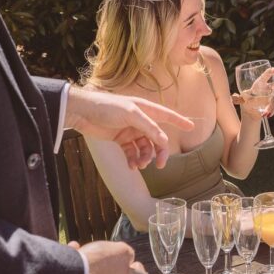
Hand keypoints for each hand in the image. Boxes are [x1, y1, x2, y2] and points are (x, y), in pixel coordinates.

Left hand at [65, 86, 193, 168]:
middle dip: (159, 152)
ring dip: (144, 157)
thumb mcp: (131, 115)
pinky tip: (132, 166)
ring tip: (140, 165)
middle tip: (160, 165)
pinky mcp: (119, 140)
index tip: (191, 127)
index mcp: (145, 109)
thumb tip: (164, 141)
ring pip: (144, 148)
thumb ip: (149, 127)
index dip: (179, 121)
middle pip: (156, 138)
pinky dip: (133, 160)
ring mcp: (130, 131)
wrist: (82, 113)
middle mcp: (140, 120)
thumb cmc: (107, 107)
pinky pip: (132, 152)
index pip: (167, 115)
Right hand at [72, 240, 149, 273]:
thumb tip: (127, 259)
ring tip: (86, 251)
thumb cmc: (98, 265)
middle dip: (113, 272)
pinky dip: (79, 269)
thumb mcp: (121, 250)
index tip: (134, 268)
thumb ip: (128, 255)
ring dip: (94, 268)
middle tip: (108, 259)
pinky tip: (74, 252)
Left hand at [231, 68, 273, 119]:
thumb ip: (238, 98)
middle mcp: (266, 89)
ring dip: (270, 106)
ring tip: (264, 113)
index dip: (270, 71)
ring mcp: (271, 96)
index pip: (265, 76)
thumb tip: (234, 96)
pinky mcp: (273, 104)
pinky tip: (268, 115)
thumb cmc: (245, 102)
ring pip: (273, 99)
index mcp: (259, 84)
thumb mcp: (241, 99)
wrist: (249, 112)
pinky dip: (272, 111)